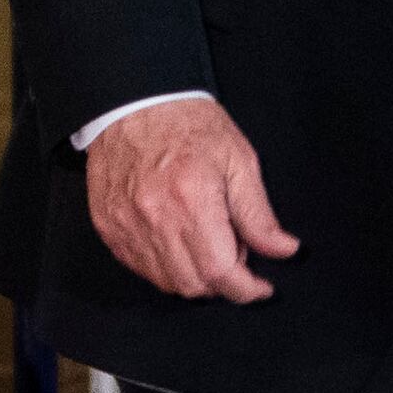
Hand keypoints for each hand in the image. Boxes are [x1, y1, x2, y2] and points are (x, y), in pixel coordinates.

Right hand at [86, 97, 297, 302]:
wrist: (135, 102)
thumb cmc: (188, 124)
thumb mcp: (238, 160)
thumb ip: (259, 213)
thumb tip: (283, 250)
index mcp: (192, 198)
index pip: (221, 271)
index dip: (246, 289)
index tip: (261, 287)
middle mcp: (155, 218)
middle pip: (194, 285)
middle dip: (223, 282)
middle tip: (235, 250)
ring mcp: (126, 226)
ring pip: (166, 282)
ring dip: (194, 275)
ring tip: (205, 238)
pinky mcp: (108, 228)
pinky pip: (140, 268)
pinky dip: (165, 266)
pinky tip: (178, 238)